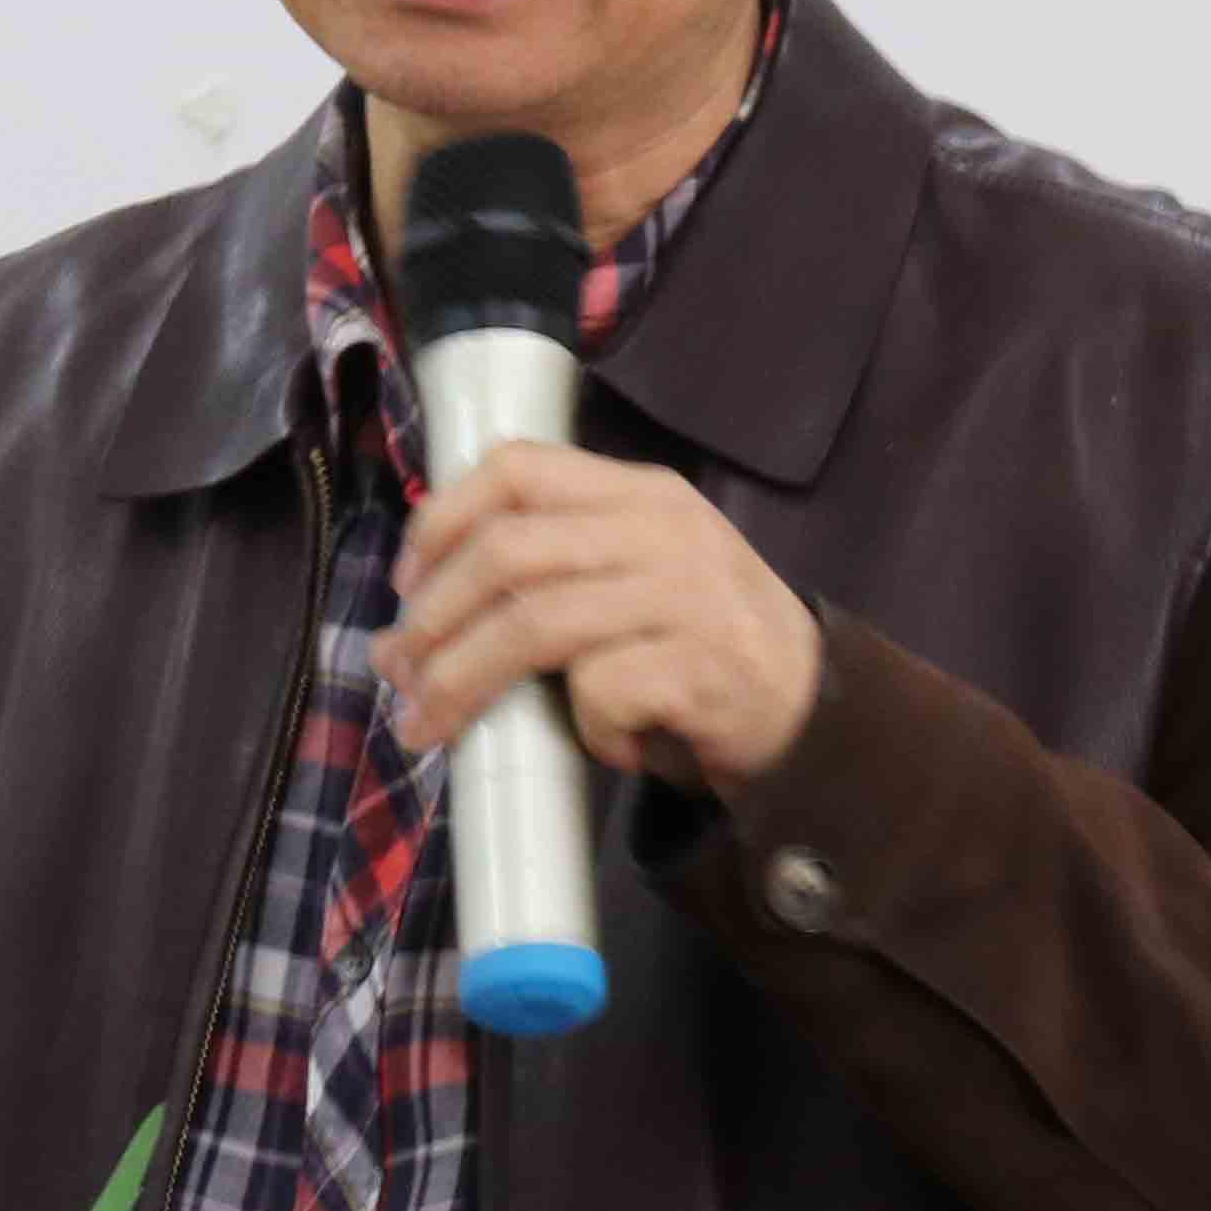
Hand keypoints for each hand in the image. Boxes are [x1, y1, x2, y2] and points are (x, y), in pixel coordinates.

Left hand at [377, 444, 826, 797]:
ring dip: (464, 682)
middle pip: (508, 553)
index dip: (441, 518)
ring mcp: (685, 596)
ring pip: (535, 625)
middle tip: (399, 671)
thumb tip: (404, 633)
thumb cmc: (695, 646)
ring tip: (428, 725)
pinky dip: (584, 728)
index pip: (517, 467)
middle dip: (433, 618)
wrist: (812, 710)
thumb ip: (545, 576)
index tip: (404, 581)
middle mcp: (662, 530)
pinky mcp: (700, 667)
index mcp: (638, 493)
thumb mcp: (631, 578)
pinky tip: (607, 743)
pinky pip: (599, 692)